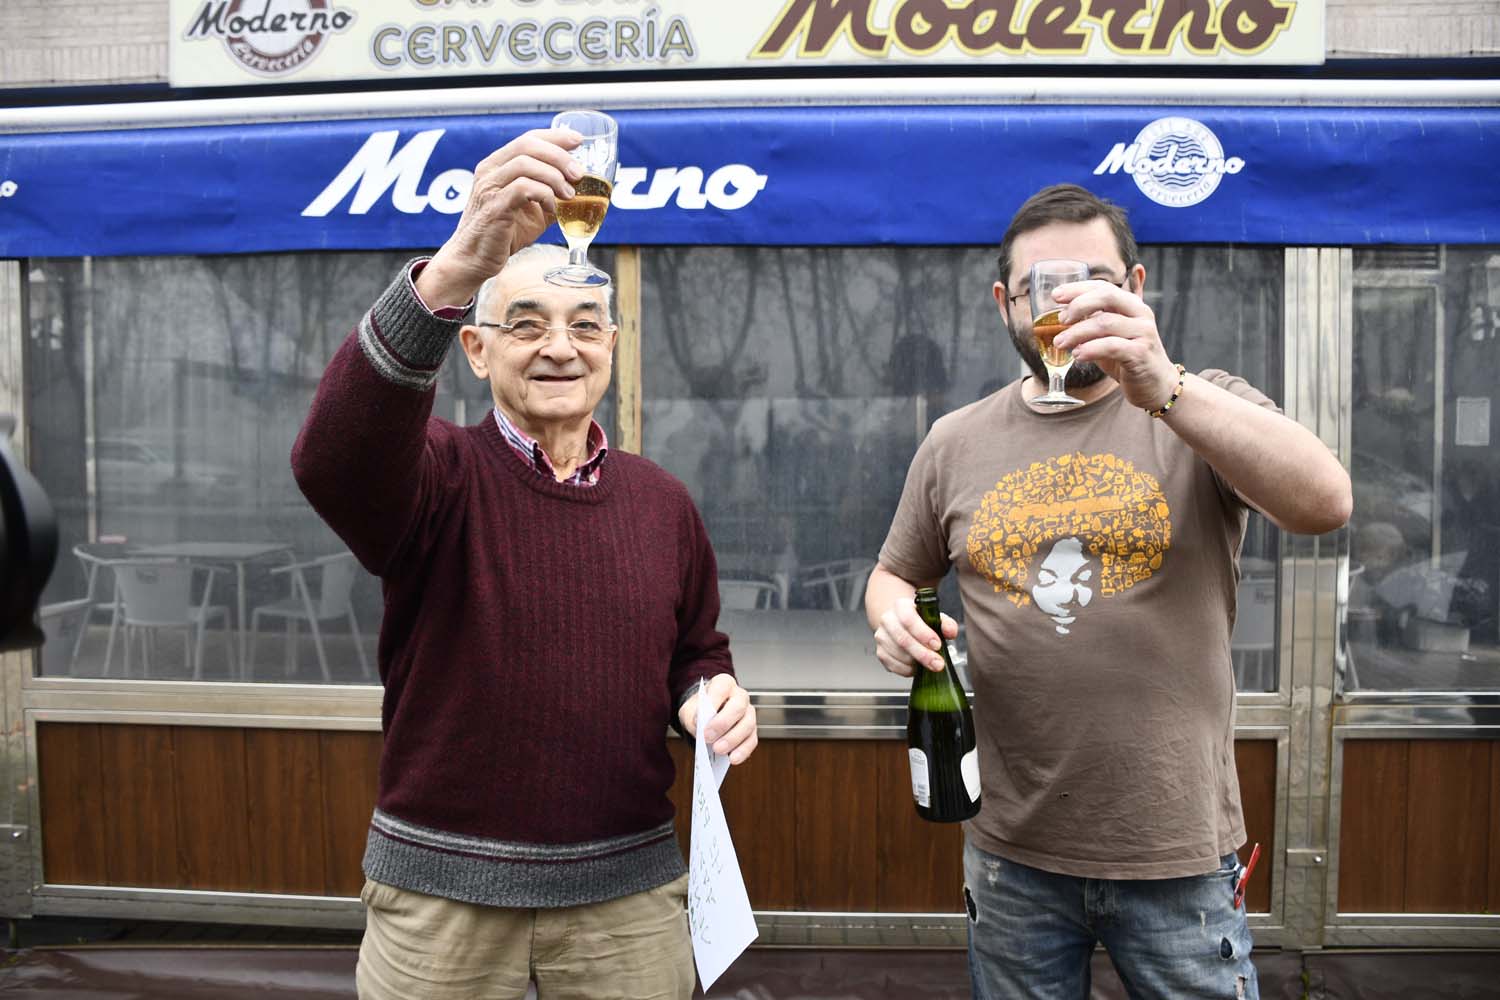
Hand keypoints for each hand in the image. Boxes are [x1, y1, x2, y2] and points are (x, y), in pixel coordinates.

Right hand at [417, 127, 582, 305]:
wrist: (475, 260)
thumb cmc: (503, 234)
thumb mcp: (533, 211)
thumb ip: (550, 195)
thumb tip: (579, 189)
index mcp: (498, 165)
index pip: (528, 138)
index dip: (555, 137)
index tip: (578, 141)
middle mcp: (490, 171)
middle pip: (527, 145)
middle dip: (559, 156)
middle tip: (578, 174)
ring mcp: (489, 187)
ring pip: (525, 164)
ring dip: (553, 177)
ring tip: (568, 194)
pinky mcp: (494, 207)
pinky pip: (522, 189)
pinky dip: (543, 195)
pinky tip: (551, 208)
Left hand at [678, 673, 757, 764]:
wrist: (705, 716)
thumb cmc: (699, 709)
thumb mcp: (689, 709)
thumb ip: (692, 717)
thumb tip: (700, 729)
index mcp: (724, 684)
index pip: (722, 687)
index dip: (712, 702)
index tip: (700, 720)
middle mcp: (740, 696)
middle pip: (738, 707)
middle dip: (723, 724)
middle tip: (708, 738)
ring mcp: (748, 713)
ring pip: (747, 725)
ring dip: (732, 739)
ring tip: (718, 750)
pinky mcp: (751, 731)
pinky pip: (752, 740)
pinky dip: (743, 750)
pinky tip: (732, 758)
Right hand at [874, 596, 957, 677]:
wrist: (901, 623)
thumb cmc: (920, 621)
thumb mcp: (935, 616)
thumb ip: (946, 623)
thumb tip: (950, 632)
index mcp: (901, 607)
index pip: (909, 619)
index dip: (923, 634)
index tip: (937, 645)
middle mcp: (888, 620)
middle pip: (903, 639)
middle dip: (922, 654)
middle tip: (937, 664)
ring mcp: (881, 637)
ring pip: (898, 654)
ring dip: (916, 663)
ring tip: (929, 664)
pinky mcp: (880, 652)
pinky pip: (893, 665)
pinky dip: (907, 670)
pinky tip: (916, 667)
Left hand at [1051, 279, 1179, 410]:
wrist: (1156, 385)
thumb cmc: (1128, 357)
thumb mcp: (1110, 335)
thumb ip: (1094, 320)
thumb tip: (1063, 309)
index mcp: (1132, 305)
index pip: (1103, 287)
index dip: (1078, 289)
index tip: (1055, 296)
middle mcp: (1141, 314)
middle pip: (1107, 297)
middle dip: (1078, 305)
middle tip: (1061, 320)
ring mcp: (1143, 333)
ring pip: (1105, 323)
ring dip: (1077, 332)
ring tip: (1060, 343)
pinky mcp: (1141, 354)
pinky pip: (1112, 346)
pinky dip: (1091, 349)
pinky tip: (1077, 355)